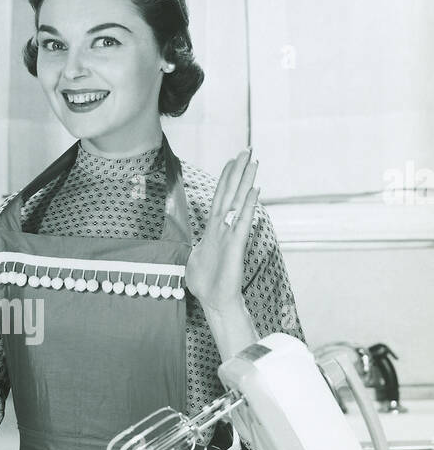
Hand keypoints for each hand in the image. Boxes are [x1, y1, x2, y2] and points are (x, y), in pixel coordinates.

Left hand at [184, 149, 259, 311]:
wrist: (214, 300)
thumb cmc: (205, 282)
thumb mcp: (194, 259)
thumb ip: (197, 247)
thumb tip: (193, 245)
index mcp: (213, 228)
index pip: (220, 197)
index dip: (225, 178)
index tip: (232, 160)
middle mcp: (223, 227)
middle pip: (231, 192)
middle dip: (238, 171)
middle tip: (247, 149)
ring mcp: (231, 234)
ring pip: (239, 202)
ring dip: (246, 181)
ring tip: (254, 162)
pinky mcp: (236, 245)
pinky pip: (243, 221)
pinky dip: (248, 206)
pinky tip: (255, 190)